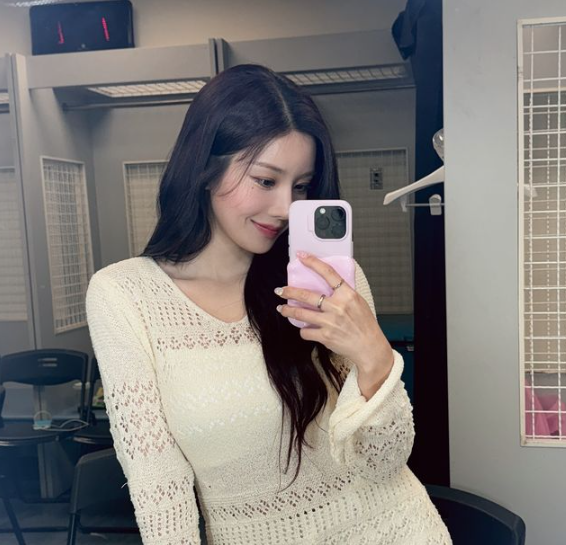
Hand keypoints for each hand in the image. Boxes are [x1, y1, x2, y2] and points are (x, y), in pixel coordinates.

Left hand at [275, 252, 393, 377]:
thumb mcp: (358, 302)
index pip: (328, 273)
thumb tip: (327, 285)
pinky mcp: (325, 336)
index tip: (302, 256)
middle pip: (307, 295)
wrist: (369, 346)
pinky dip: (304, 330)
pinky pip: (306, 331)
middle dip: (289, 292)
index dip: (313, 262)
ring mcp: (330, 321)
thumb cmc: (365, 324)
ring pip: (301, 314)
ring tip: (282, 309)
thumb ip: (343, 293)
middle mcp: (338, 306)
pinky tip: (304, 329)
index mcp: (347, 294)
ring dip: (288, 311)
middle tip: (280, 290)